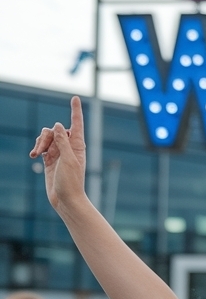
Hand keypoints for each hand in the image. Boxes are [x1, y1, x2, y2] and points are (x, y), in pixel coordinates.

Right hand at [29, 95, 87, 213]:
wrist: (66, 200)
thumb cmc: (71, 182)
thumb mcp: (68, 160)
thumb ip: (63, 142)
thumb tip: (60, 125)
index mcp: (77, 146)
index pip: (77, 124)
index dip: (75, 111)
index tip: (75, 98)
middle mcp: (69, 147)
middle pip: (56, 129)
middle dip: (46, 136)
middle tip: (41, 150)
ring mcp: (58, 152)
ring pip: (47, 137)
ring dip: (40, 142)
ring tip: (36, 154)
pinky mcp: (50, 159)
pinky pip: (42, 146)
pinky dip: (37, 148)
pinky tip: (34, 156)